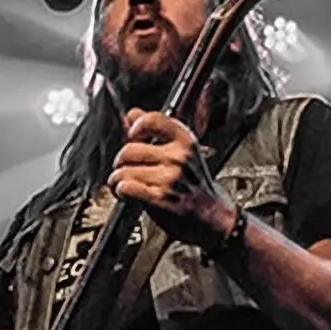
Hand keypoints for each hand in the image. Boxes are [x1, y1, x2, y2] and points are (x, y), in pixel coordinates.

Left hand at [111, 112, 242, 247]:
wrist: (213, 216)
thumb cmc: (194, 185)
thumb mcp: (183, 152)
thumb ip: (157, 131)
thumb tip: (132, 113)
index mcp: (185, 141)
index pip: (152, 120)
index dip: (135, 127)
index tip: (132, 135)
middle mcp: (178, 157)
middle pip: (129, 150)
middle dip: (120, 161)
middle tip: (124, 168)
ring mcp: (170, 178)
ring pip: (124, 171)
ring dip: (118, 180)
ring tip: (126, 184)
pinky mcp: (161, 198)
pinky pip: (126, 187)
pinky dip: (121, 191)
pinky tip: (127, 194)